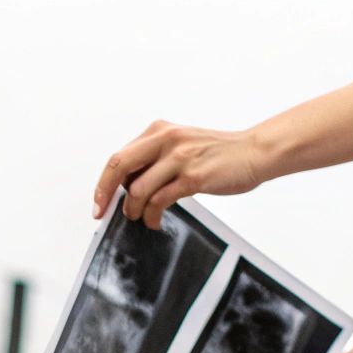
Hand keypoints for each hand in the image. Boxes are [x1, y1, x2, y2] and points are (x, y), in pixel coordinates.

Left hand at [93, 121, 267, 228]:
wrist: (254, 152)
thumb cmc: (218, 153)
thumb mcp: (181, 145)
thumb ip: (155, 159)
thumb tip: (126, 186)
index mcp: (159, 130)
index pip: (119, 157)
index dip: (104, 183)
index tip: (98, 203)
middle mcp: (167, 139)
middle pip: (119, 167)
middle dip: (105, 194)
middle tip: (103, 213)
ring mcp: (180, 157)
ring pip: (138, 189)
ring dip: (134, 210)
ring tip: (141, 218)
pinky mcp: (193, 177)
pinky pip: (160, 201)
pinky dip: (152, 216)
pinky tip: (155, 221)